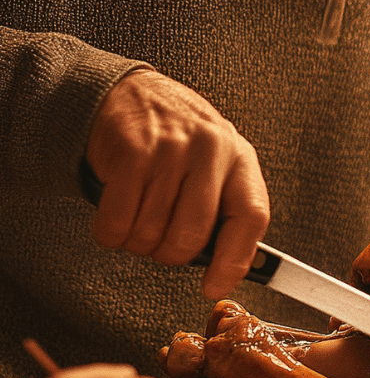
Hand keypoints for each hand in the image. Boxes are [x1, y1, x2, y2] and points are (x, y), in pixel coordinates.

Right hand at [86, 70, 269, 298]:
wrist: (126, 92)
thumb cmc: (174, 137)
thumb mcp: (213, 161)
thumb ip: (223, 205)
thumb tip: (228, 268)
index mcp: (238, 157)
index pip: (251, 216)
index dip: (235, 260)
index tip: (215, 285)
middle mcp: (210, 150)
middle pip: (191, 237)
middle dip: (168, 253)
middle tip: (158, 240)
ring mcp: (170, 149)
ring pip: (151, 235)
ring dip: (136, 241)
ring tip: (137, 215)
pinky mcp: (132, 153)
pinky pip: (118, 223)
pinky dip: (110, 232)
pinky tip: (115, 213)